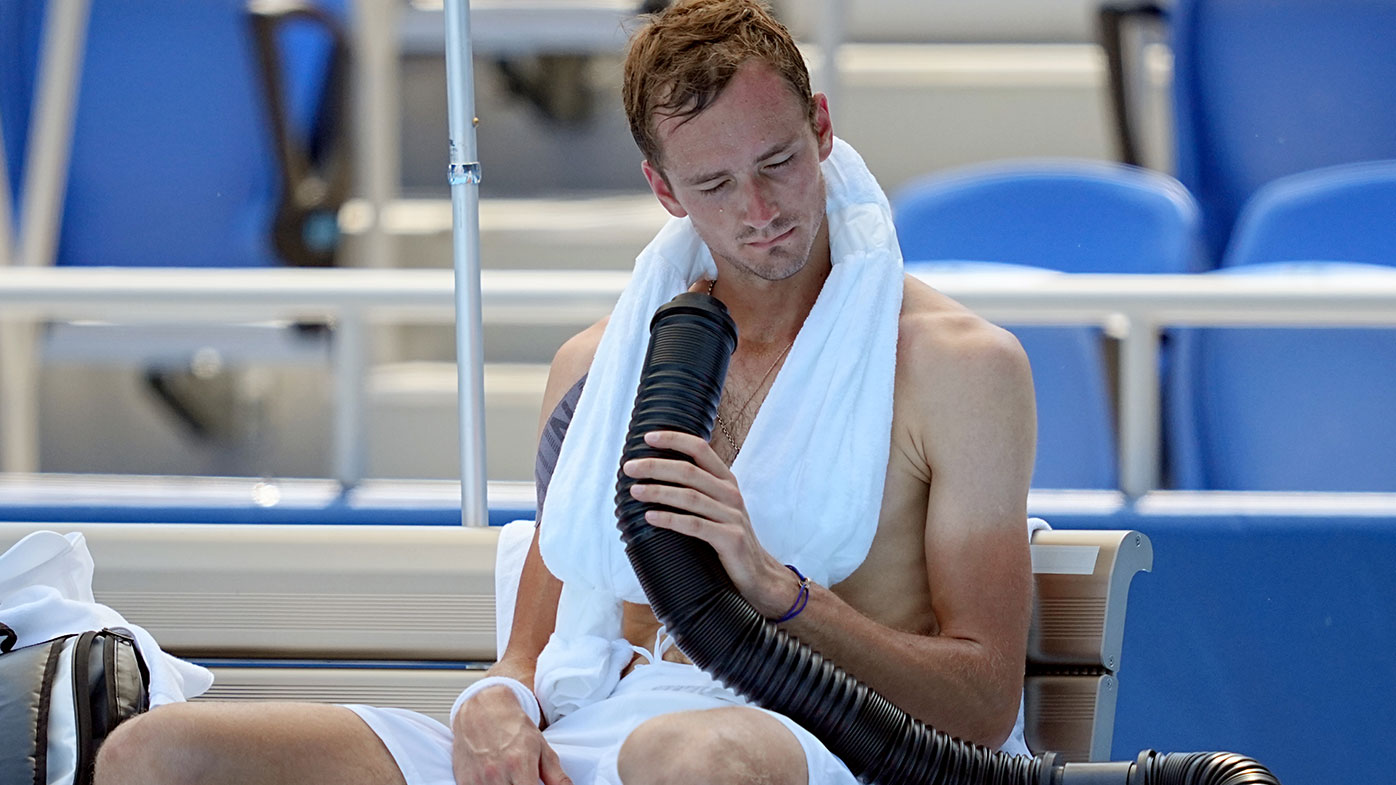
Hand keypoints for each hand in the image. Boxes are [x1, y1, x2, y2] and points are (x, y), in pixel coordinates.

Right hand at [452, 685, 569, 784]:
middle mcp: (497, 774)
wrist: (483, 709)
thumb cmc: (512, 726)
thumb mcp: (541, 747)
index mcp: (519, 765)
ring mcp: (478, 780)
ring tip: (512, 780)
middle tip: (524, 782)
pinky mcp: (464, 782)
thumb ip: (556, 776)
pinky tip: (496, 781)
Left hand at [623, 430, 801, 617]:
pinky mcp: (730, 538)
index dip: (674, 439)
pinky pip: (694, 525)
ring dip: (657, 492)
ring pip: (689, 497)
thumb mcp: (716, 508)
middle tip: (629, 467)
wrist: (757, 573)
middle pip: (689, 471)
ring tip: (634, 491)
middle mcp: (730, 494)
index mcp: (726, 480)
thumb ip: (696, 490)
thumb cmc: (727, 538)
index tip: (647, 437)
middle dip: (655, 466)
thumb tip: (653, 475)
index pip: (700, 448)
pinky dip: (669, 519)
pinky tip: (650, 517)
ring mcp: (732, 515)